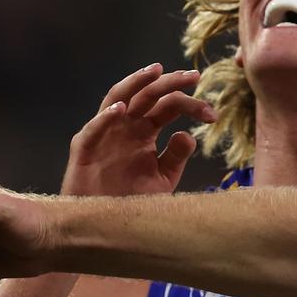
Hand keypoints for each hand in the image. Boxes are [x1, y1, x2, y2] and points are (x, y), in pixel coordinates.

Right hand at [61, 64, 215, 196]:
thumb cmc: (132, 200)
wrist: (105, 223)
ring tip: (154, 72)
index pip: (168, 106)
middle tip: (193, 76)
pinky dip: (106, 117)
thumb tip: (188, 135)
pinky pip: (93, 129)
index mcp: (145, 130)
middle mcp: (126, 126)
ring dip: (134, 83)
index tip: (212, 115)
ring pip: (118, 98)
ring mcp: (104, 133)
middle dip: (169, 83)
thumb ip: (176, 157)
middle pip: (148, 95)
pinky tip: (121, 109)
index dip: (190, 104)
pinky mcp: (83, 148)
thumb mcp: (162, 179)